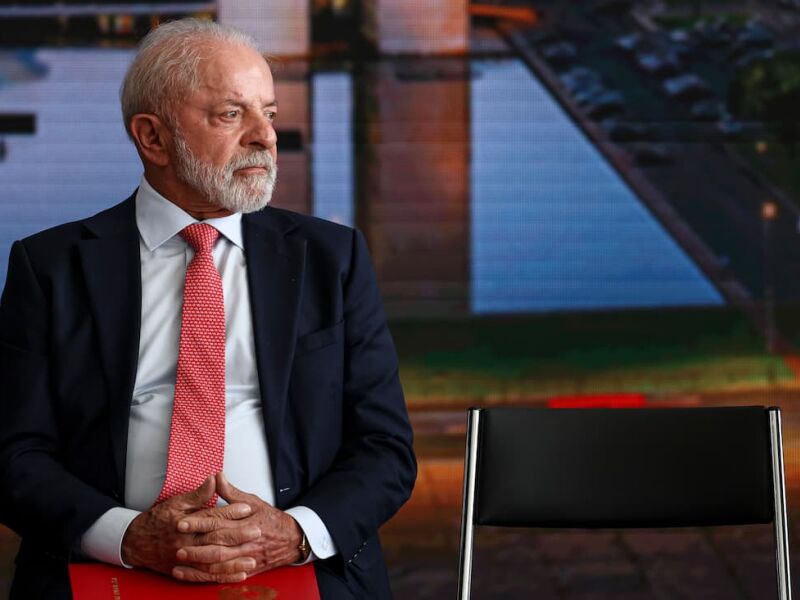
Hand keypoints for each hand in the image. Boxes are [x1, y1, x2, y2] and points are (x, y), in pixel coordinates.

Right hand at [121, 475, 259, 582]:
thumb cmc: (157, 519)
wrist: (134, 542)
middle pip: (215, 539)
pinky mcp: (184, 570)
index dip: (230, 511)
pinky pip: (205, 576)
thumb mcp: (176, 502)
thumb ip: (198, 494)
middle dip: (238, 536)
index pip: (212, 516)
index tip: (248, 508)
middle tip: (257, 532)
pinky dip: (222, 576)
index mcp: (185, 523)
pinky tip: (238, 575)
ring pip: (212, 561)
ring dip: (234, 561)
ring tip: (253, 560)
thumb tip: (215, 479)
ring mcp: (184, 558)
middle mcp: (185, 542)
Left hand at [173, 473, 303, 581]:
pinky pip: (224, 575)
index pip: (218, 522)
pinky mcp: (246, 569)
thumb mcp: (253, 502)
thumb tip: (216, 476)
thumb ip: (232, 492)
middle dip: (195, 546)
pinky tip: (192, 574)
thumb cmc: (271, 520)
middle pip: (217, 544)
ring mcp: (246, 557)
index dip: (199, 523)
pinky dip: (206, 576)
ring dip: (198, 563)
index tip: (181, 523)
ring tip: (180, 560)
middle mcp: (246, 541)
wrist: (292, 539)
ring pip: (219, 562)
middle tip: (176, 546)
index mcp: (246, 522)